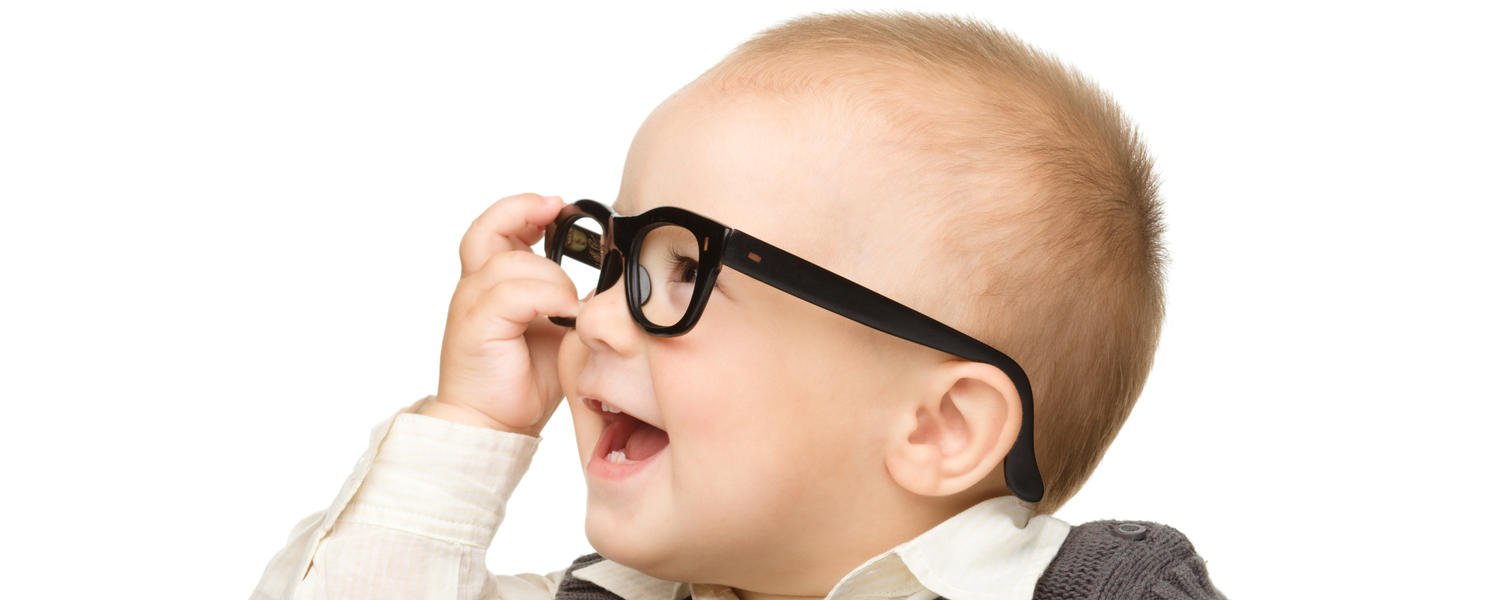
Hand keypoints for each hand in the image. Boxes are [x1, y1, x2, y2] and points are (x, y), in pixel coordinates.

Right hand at [423, 193, 579, 435]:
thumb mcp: (560, 330)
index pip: (497, 228)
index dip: (523, 208)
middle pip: (487, 228)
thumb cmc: (524, 379)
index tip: (556, 205)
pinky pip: (513, 293)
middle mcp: (475, 288)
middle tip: (558, 210)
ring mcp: (471, 305)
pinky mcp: (474, 326)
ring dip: (552, 276)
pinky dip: (546, 297)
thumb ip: (574, 301)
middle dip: (524, 211)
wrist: (493, 423)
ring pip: (512, 262)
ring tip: (571, 304)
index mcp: (493, 284)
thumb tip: (612, 282)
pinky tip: (565, 313)